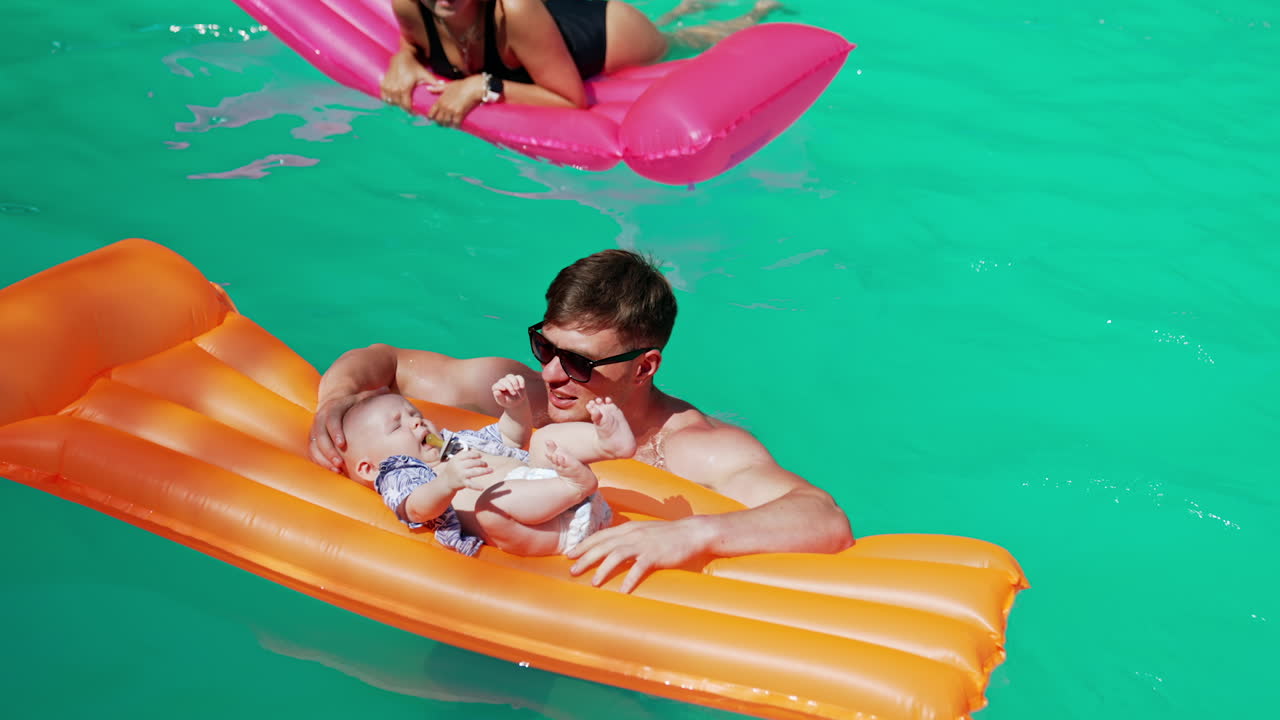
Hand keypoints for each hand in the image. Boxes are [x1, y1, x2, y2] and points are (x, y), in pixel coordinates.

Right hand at [309, 388, 390, 471]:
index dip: (335, 432)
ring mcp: (315, 430)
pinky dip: (321, 462)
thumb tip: (387, 390)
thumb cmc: (352, 403)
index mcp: (332, 409)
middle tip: (340, 463)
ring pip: (314, 446)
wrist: (334, 402)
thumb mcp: (361, 397)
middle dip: (328, 451)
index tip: (343, 444)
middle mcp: (320, 419)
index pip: (331, 420)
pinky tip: (334, 471)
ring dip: (324, 460)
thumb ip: (373, 395)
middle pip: (320, 436)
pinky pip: (313, 452)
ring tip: (337, 471)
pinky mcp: (313, 440)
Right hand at [381, 49, 439, 110]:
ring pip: (391, 101)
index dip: (411, 111)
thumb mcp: (424, 74)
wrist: (402, 57)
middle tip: (410, 107)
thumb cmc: (414, 66)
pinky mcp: (383, 84)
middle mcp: (395, 89)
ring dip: (396, 103)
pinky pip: (384, 96)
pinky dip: (388, 99)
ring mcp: (388, 86)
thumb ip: (433, 82)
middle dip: (405, 107)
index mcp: (405, 88)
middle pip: (399, 105)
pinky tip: (393, 98)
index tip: (415, 112)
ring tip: (402, 101)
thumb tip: (442, 86)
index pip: (406, 106)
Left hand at [425, 74, 486, 128]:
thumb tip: (428, 88)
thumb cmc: (462, 85)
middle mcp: (444, 107)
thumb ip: (437, 88)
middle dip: (440, 122)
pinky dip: (456, 126)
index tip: (433, 119)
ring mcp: (451, 111)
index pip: (431, 113)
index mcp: (440, 100)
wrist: (473, 87)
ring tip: (451, 124)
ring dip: (448, 124)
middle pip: (438, 120)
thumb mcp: (448, 86)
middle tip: (444, 122)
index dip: (431, 118)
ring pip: (446, 123)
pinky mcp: (459, 114)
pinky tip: (458, 125)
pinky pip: (455, 124)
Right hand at [439, 450, 493, 490]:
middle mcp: (458, 466)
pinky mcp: (462, 483)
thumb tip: (479, 453)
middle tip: (486, 464)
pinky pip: (471, 485)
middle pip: (473, 462)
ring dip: (484, 471)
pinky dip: (476, 486)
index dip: (476, 454)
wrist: (445, 481)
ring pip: (474, 472)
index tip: (480, 456)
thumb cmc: (454, 469)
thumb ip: (465, 455)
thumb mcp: (456, 460)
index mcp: (456, 459)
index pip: (468, 454)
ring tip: (491, 470)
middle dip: (481, 463)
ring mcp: (460, 474)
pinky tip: (482, 488)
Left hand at [491, 374, 525, 408]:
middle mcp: (502, 382)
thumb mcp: (504, 402)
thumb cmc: (509, 402)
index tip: (504, 389)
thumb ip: (499, 397)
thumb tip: (496, 392)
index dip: (500, 386)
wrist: (518, 402)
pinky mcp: (517, 379)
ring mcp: (509, 379)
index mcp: (497, 388)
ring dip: (514, 382)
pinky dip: (521, 381)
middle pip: (504, 381)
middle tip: (514, 393)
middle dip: (509, 386)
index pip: (496, 385)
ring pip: (510, 376)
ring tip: (517, 389)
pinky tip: (522, 387)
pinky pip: (519, 377)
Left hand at [566, 518, 711, 593]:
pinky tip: (624, 590)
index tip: (569, 554)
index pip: (600, 535)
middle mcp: (632, 534)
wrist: (692, 532)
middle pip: (603, 545)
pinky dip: (630, 579)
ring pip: (617, 555)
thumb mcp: (643, 531)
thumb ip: (627, 537)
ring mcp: (644, 544)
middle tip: (572, 570)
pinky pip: (640, 568)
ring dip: (603, 569)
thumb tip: (611, 548)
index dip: (583, 544)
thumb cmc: (667, 534)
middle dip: (585, 558)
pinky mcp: (656, 555)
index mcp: (628, 528)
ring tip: (594, 583)